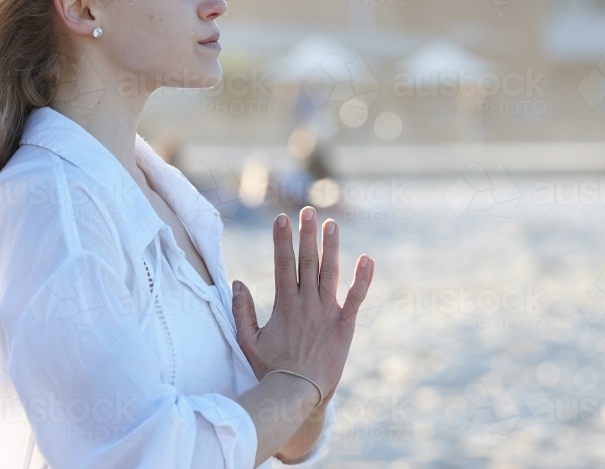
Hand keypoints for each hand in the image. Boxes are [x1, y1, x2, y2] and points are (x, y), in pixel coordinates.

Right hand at [231, 205, 374, 404]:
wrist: (297, 393)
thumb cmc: (271, 368)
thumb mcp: (248, 339)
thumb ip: (241, 310)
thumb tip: (237, 283)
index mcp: (284, 304)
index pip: (282, 263)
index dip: (282, 239)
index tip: (282, 218)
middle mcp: (306, 302)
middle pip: (307, 261)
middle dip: (307, 234)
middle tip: (308, 211)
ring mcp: (326, 312)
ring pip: (330, 272)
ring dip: (331, 246)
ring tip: (332, 224)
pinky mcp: (345, 324)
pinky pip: (356, 297)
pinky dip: (363, 278)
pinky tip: (368, 259)